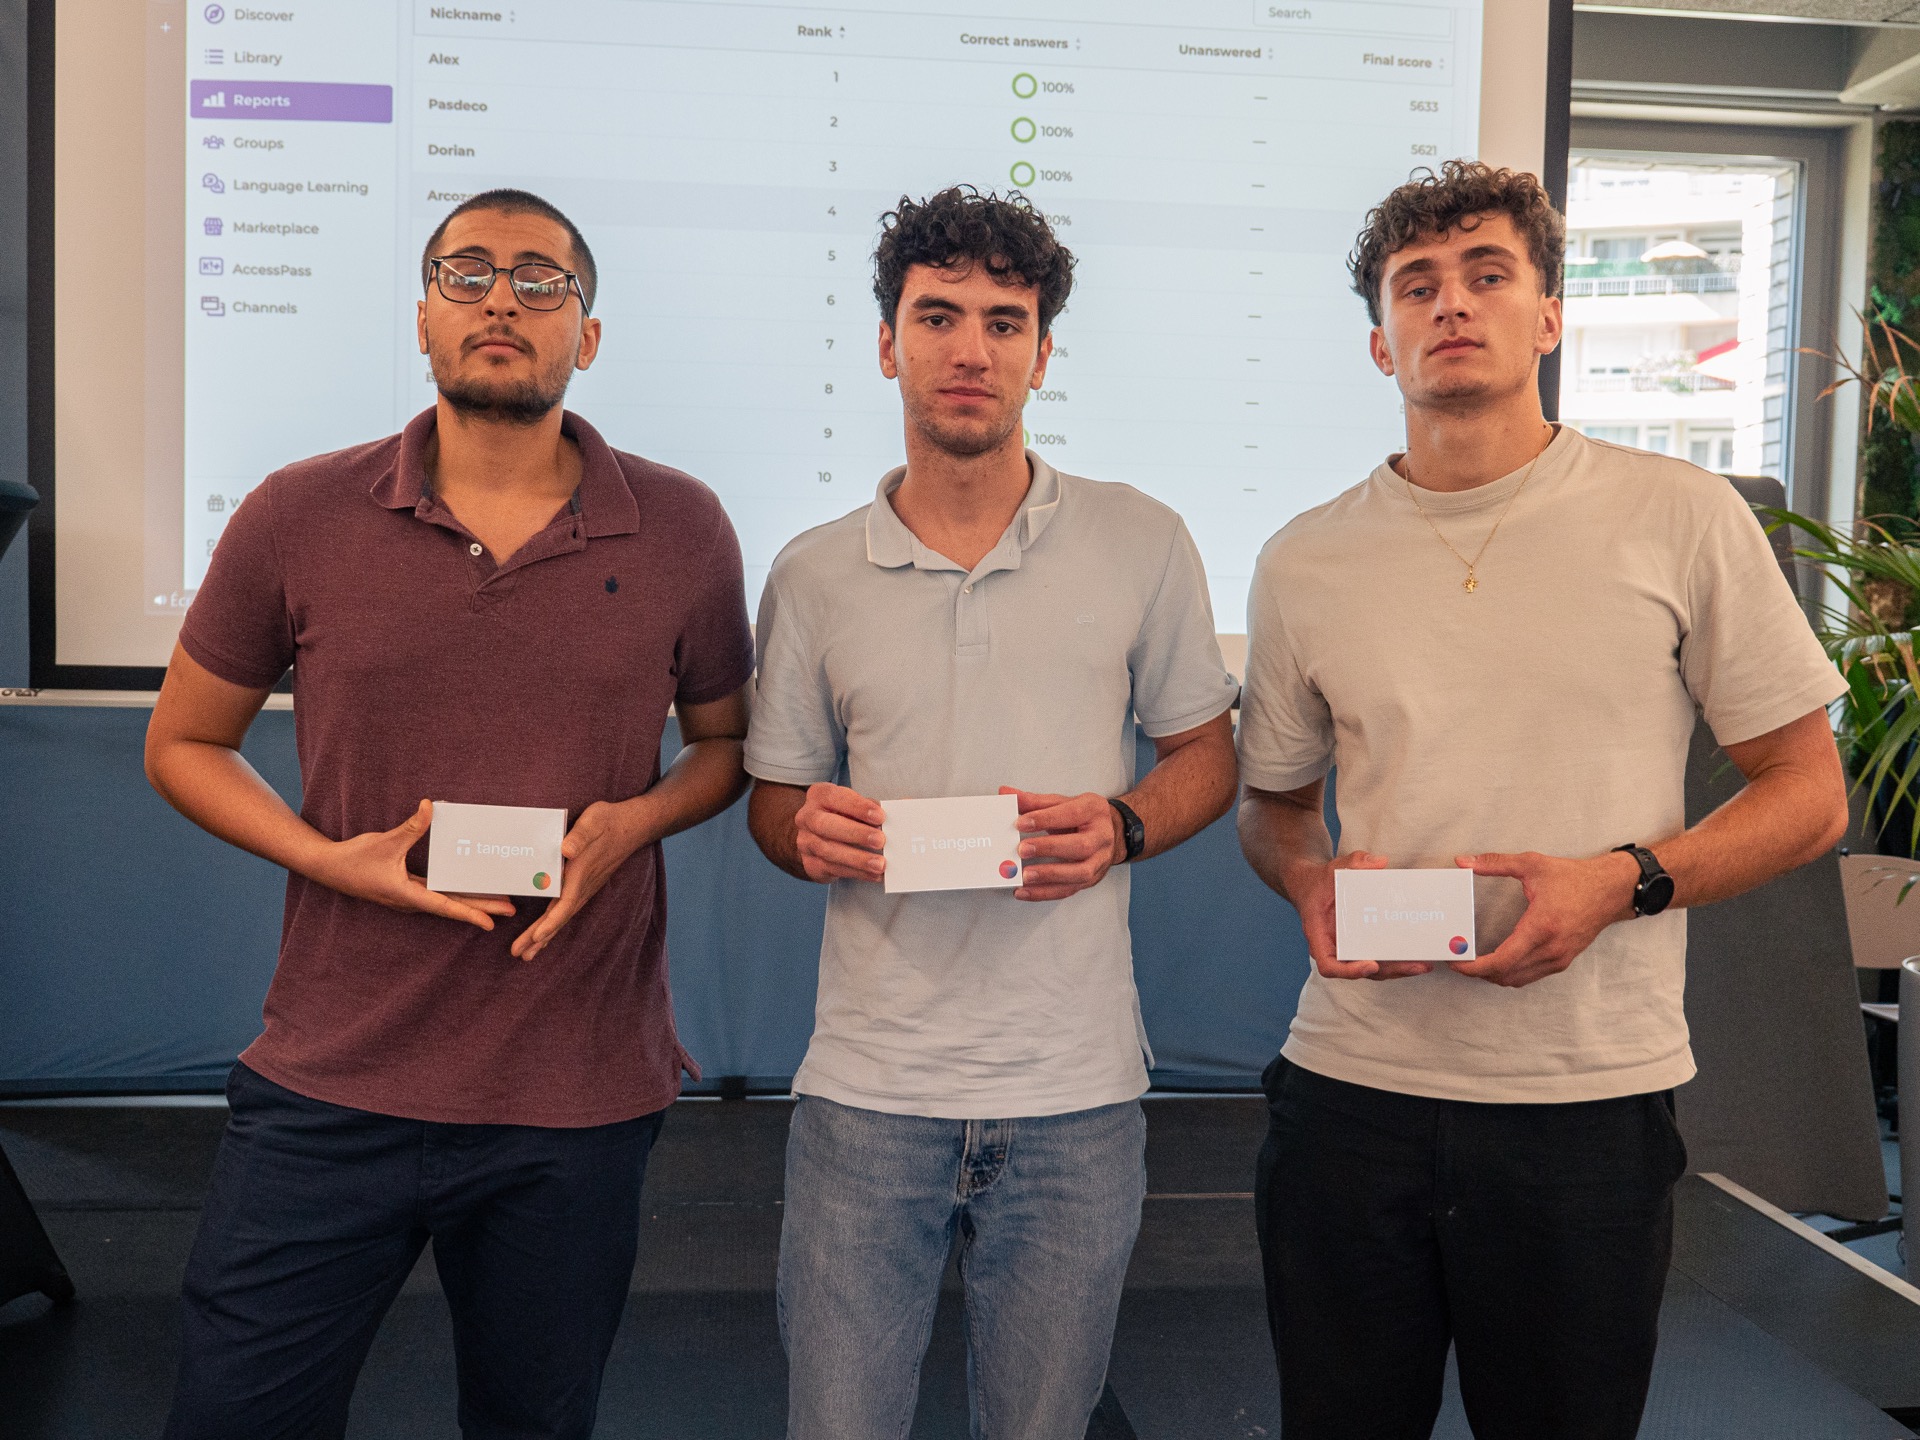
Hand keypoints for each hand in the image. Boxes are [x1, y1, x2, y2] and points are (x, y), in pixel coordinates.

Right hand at [312, 798, 515, 930]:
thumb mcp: (386, 841)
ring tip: (496, 901)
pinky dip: (454, 893)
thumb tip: (430, 806)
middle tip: (511, 909)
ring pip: (445, 900)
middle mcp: (411, 900)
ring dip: (470, 901)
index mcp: (407, 894)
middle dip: (482, 907)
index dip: (470, 913)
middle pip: (452, 905)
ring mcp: (408, 896)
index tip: (491, 922)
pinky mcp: (404, 890)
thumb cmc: (354, 859)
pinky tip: (466, 887)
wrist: (328, 868)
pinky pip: (435, 893)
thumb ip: (412, 826)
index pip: (445, 905)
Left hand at [512, 799, 650, 961]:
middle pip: (560, 917)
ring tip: (527, 954)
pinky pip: (565, 910)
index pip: (566, 903)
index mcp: (581, 873)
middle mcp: (582, 886)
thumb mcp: (593, 821)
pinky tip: (543, 934)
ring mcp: (583, 888)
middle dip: (539, 937)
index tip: (537, 937)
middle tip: (519, 954)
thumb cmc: (608, 822)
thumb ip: (580, 836)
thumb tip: (566, 849)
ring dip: (544, 935)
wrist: (631, 826)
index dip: (551, 922)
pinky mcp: (582, 886)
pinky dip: (552, 924)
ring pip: (562, 917)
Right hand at [794, 783, 886, 882]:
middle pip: (826, 825)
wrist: (814, 838)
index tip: (880, 815)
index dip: (857, 806)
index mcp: (819, 796)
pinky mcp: (811, 864)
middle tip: (880, 840)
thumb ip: (873, 807)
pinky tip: (873, 874)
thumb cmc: (841, 817)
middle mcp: (808, 817)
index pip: (835, 797)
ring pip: (829, 851)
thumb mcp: (853, 805)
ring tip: (880, 864)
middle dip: (855, 833)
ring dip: (857, 859)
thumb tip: (904, 807)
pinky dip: (857, 873)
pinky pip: (833, 869)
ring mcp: (806, 842)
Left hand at [1006, 788, 1117, 901]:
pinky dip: (1045, 893)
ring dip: (1050, 875)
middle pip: (1081, 846)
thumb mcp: (1062, 802)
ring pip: (1080, 873)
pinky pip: (1069, 890)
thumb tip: (1006, 794)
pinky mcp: (1091, 879)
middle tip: (1023, 849)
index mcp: (1094, 811)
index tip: (1021, 823)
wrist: (1112, 833)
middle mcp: (1101, 837)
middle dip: (1050, 848)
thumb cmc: (1084, 817)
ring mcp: (1099, 861)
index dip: (1045, 819)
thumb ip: (1034, 801)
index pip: (1071, 814)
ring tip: (1025, 875)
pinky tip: (1025, 891)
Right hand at [1288, 850, 1433, 980]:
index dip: (1349, 971)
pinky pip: (1378, 956)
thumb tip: (1380, 863)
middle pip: (1359, 971)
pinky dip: (1396, 959)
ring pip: (1373, 968)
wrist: (1312, 885)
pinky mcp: (1362, 943)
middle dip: (1389, 971)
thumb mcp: (1333, 869)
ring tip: (1422, 964)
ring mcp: (1349, 948)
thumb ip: (1353, 863)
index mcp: (1320, 935)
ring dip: (1398, 969)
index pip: (1328, 965)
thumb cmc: (1319, 882)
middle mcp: (1334, 947)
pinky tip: (1417, 954)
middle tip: (1414, 966)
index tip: (1371, 964)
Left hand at [1448, 849, 1638, 987]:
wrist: (1611, 890)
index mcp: (1541, 927)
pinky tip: (1498, 961)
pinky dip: (1510, 973)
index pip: (1502, 961)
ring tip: (1474, 962)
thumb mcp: (1532, 864)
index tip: (1455, 962)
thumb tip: (1463, 861)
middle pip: (1506, 975)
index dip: (1474, 967)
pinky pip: (1530, 976)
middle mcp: (1551, 949)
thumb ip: (1495, 863)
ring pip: (1518, 980)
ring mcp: (1558, 958)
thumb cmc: (1573, 877)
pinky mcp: (1563, 961)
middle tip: (1458, 960)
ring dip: (1493, 975)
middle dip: (1478, 972)